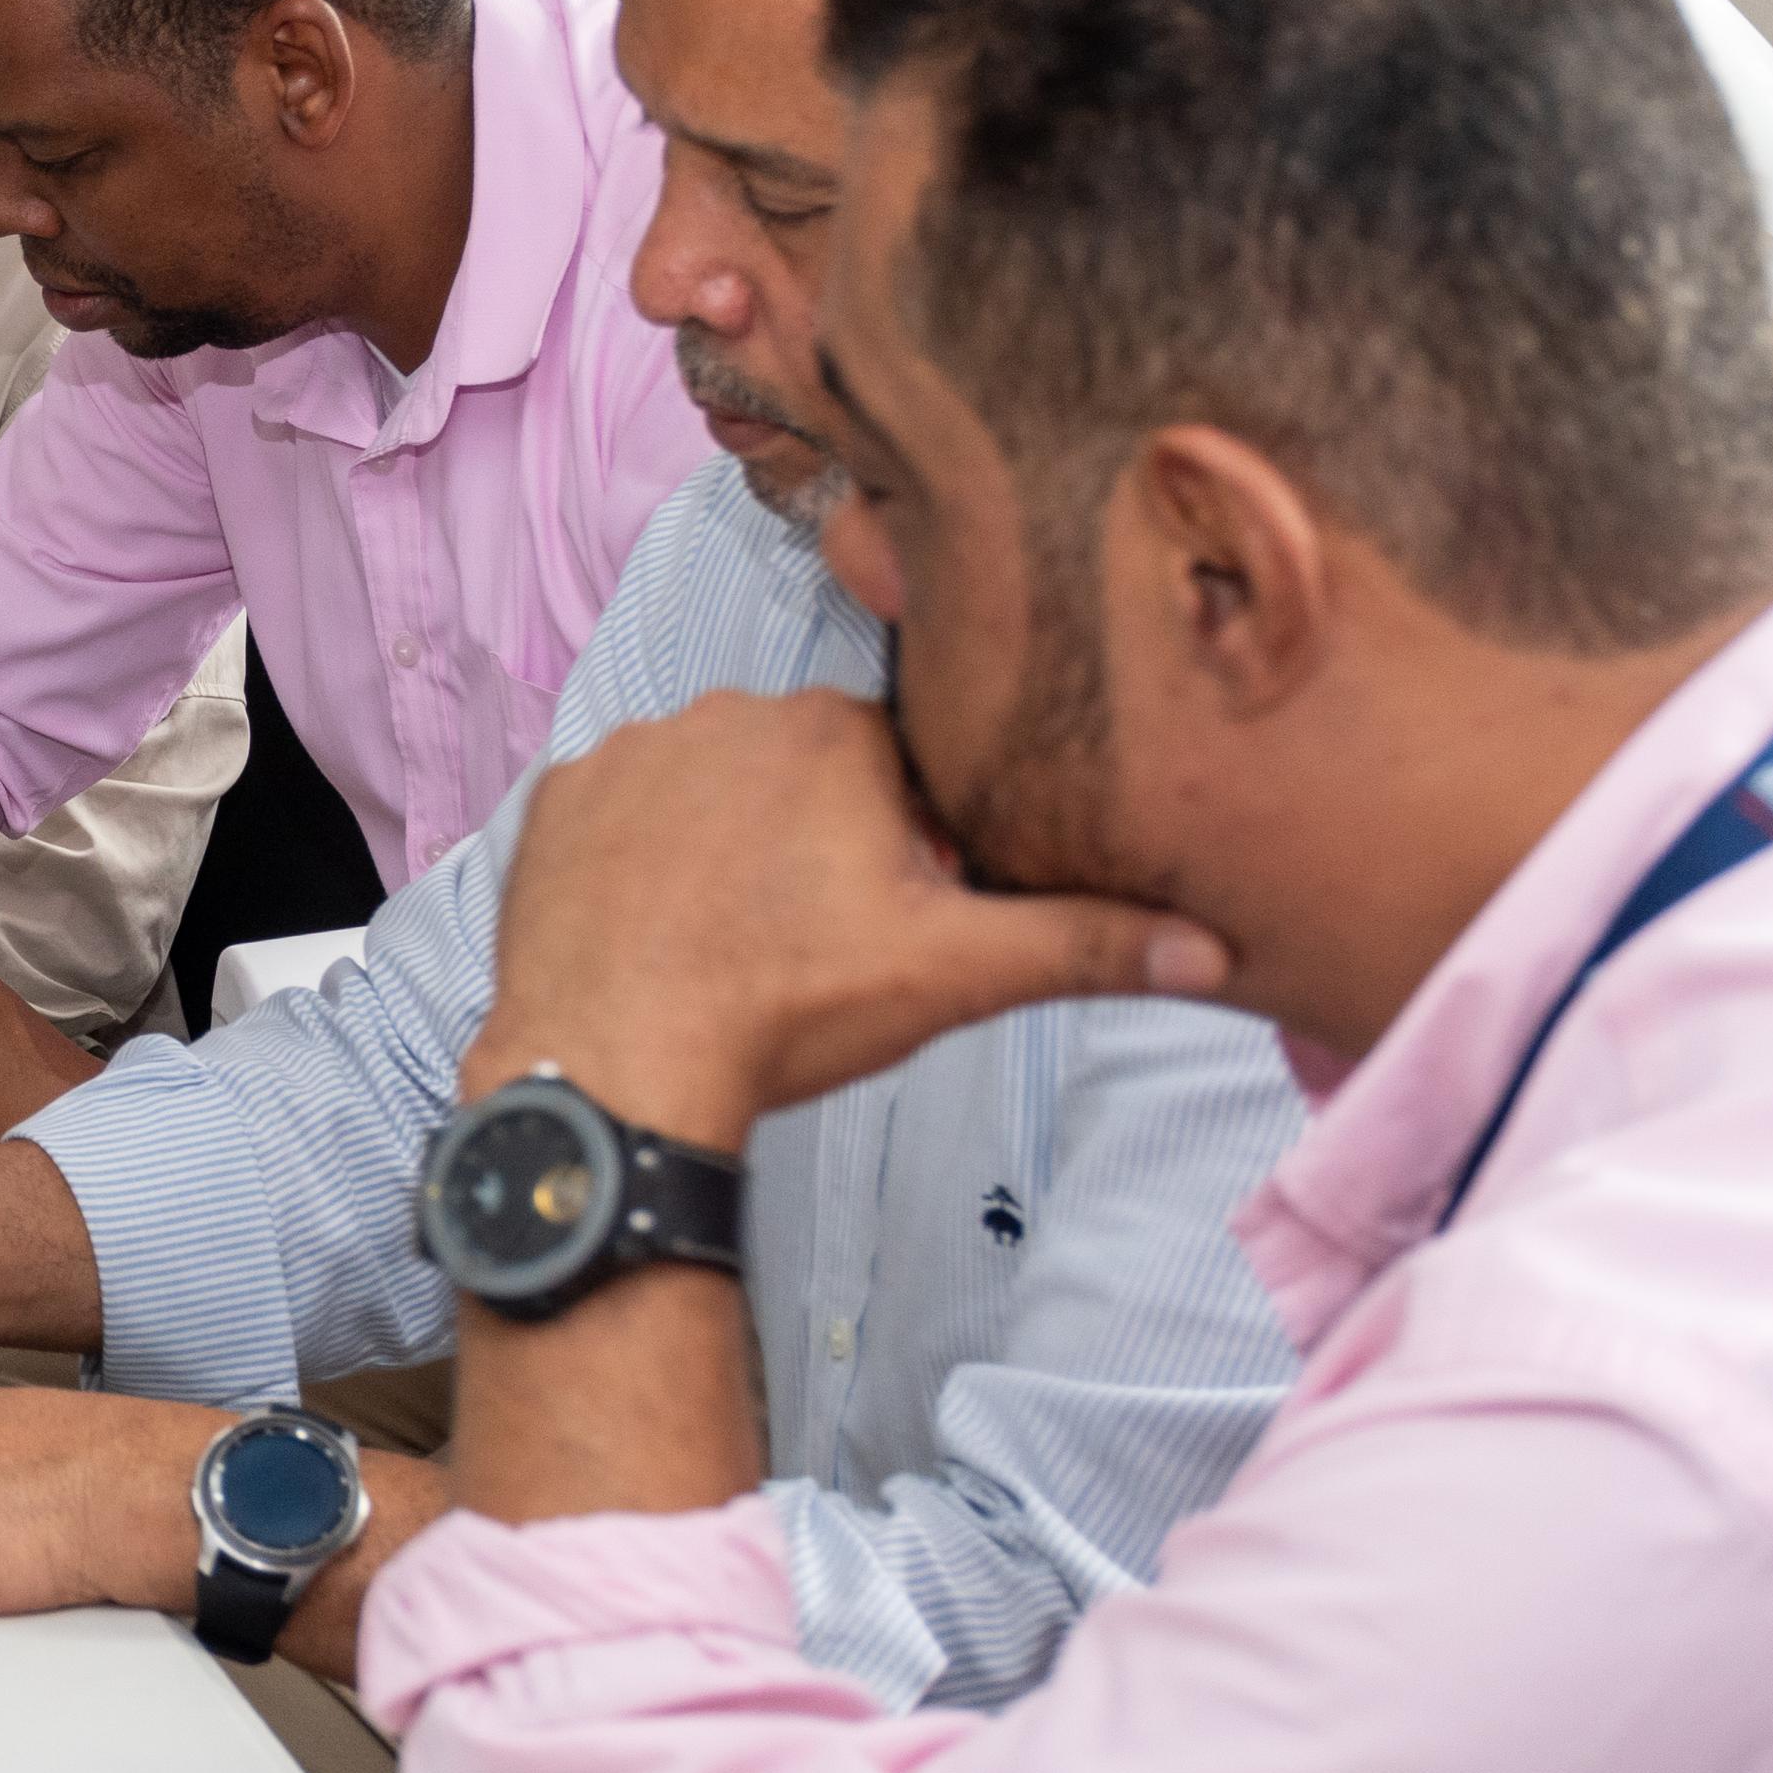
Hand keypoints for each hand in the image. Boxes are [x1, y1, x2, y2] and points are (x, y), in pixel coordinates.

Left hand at [462, 688, 1230, 1147]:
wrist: (615, 1060)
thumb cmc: (783, 1010)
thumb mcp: (953, 973)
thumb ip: (1083, 943)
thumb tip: (1214, 949)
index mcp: (836, 734)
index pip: (896, 770)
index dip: (901, 849)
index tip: (881, 915)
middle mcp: (729, 712)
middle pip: (800, 771)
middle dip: (814, 841)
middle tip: (806, 939)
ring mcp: (632, 750)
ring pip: (711, 788)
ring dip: (726, 844)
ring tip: (729, 939)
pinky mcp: (559, 798)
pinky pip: (621, 811)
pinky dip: (640, 858)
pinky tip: (657, 924)